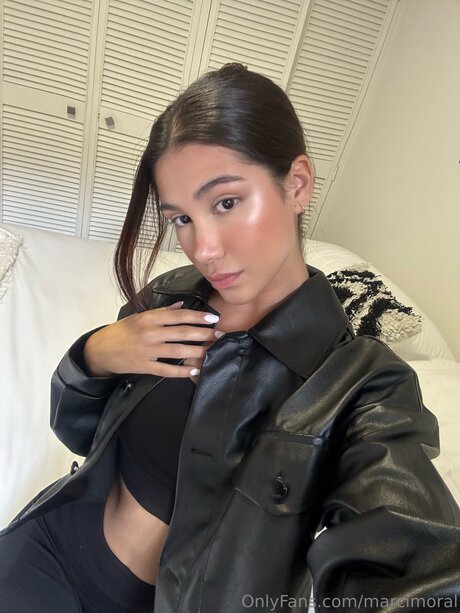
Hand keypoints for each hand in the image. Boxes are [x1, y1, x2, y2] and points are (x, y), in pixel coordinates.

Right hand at [83, 301, 221, 378]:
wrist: (100, 350)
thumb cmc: (122, 331)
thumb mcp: (139, 317)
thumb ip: (161, 312)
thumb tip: (182, 305)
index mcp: (149, 318)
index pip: (178, 316)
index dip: (197, 317)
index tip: (213, 319)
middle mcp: (150, 333)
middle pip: (182, 333)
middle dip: (203, 334)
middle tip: (220, 336)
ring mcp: (147, 351)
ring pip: (178, 351)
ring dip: (197, 352)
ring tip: (212, 352)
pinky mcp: (144, 366)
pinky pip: (166, 370)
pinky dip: (181, 371)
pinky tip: (195, 371)